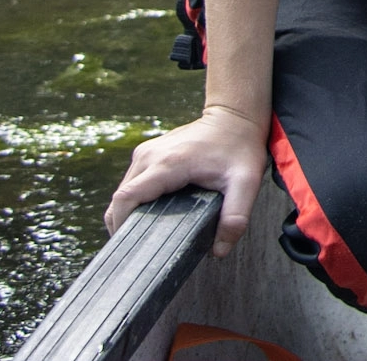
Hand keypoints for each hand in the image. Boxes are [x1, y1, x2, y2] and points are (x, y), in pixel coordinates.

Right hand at [106, 105, 267, 256]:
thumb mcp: (246, 182)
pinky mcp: (148, 152)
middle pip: (120, 198)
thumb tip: (219, 251)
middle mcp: (150, 155)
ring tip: (149, 232)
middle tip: (143, 246)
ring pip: (124, 190)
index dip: (121, 225)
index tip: (131, 244)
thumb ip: (236, 216)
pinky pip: (132, 182)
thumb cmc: (240, 146)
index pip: (126, 198)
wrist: (235, 115)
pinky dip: (136, 200)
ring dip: (130, 212)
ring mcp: (146, 151)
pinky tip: (153, 213)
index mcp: (167, 164)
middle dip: (125, 224)